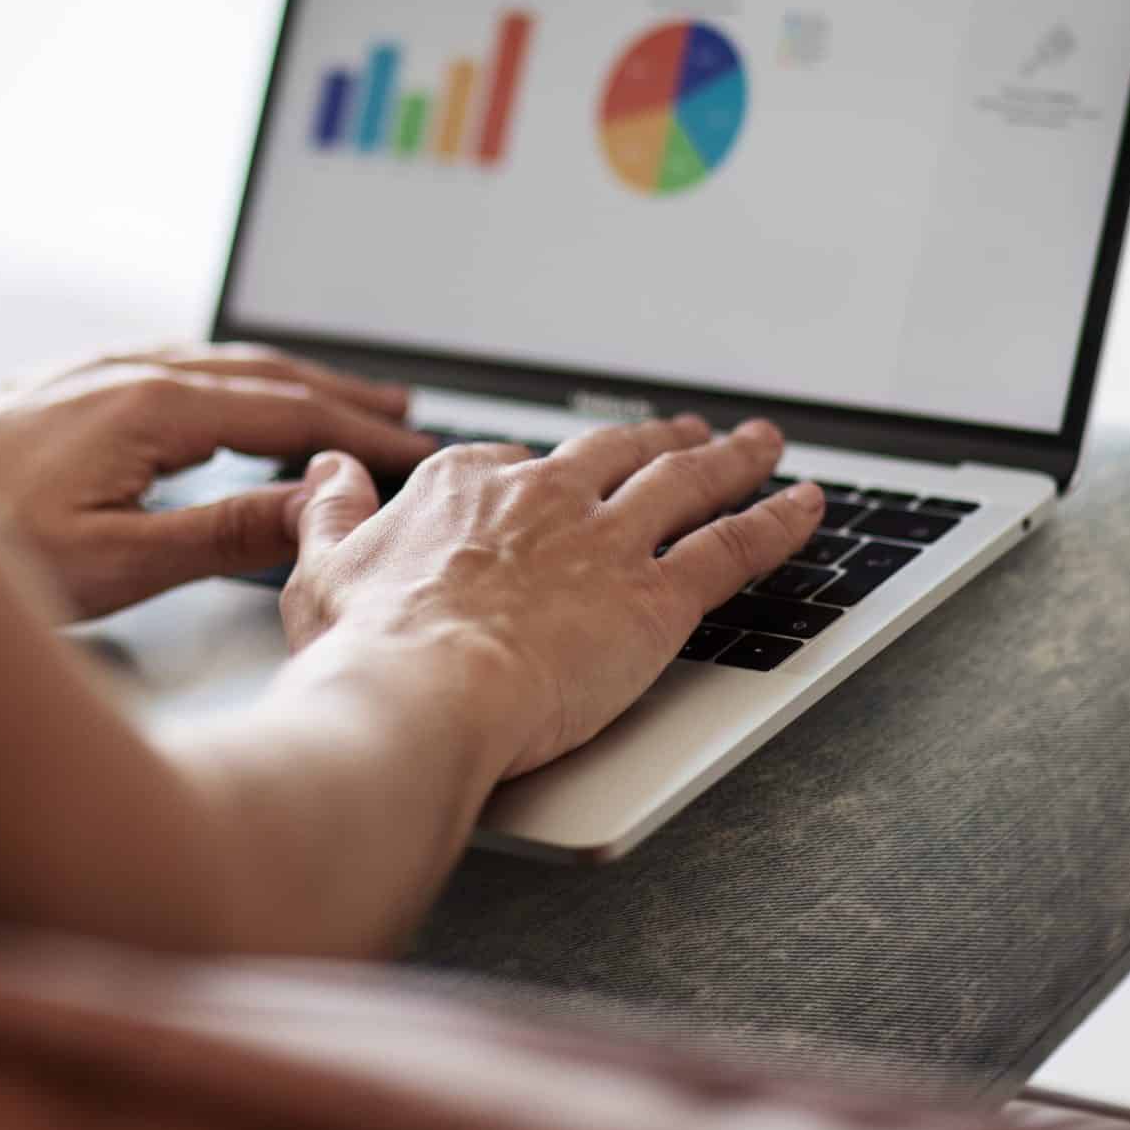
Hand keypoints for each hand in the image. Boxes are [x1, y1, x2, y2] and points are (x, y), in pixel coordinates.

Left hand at [0, 345, 435, 617]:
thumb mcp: (115, 562)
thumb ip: (222, 535)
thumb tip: (313, 510)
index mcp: (151, 408)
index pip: (287, 413)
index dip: (357, 433)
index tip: (413, 451)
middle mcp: (123, 372)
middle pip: (260, 375)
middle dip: (338, 395)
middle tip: (403, 416)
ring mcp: (87, 371)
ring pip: (214, 362)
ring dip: (287, 380)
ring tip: (337, 398)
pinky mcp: (56, 386)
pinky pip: (168, 362)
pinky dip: (227, 375)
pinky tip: (224, 392)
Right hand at [279, 415, 824, 779]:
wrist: (419, 695)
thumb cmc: (366, 650)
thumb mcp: (321, 568)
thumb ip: (331, 511)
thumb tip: (328, 468)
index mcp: (464, 485)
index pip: (512, 465)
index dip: (539, 473)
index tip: (551, 478)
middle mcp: (544, 496)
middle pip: (614, 454)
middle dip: (655, 440)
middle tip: (685, 434)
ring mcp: (606, 541)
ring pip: (685, 482)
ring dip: (730, 459)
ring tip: (761, 444)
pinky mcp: (657, 596)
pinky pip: (734, 546)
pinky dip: (778, 522)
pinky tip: (807, 504)